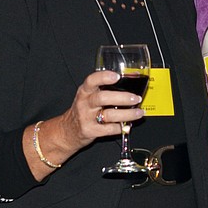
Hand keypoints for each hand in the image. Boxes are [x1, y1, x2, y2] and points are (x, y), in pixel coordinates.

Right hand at [24, 70, 143, 179]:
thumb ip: (105, 88)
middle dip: (122, 98)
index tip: (117, 76)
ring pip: (109, 115)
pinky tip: (128, 125)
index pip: (91, 81)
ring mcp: (87, 118)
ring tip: (139, 113)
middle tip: (136, 98)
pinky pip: (109, 129)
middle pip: (102, 98)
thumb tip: (132, 78)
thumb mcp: (89, 95)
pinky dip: (121, 127)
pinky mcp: (91, 131)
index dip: (104, 77)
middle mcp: (84, 103)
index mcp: (85, 91)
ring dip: (127, 114)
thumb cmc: (84, 109)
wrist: (68, 130)